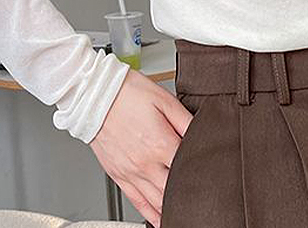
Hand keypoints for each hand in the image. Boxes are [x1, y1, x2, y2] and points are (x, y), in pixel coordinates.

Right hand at [88, 69, 193, 226]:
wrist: (94, 96)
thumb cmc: (128, 94)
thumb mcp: (165, 100)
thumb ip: (185, 120)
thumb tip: (201, 133)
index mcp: (160, 144)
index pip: (189, 167)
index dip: (202, 171)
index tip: (212, 174)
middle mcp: (146, 164)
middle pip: (174, 190)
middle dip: (189, 195)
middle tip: (203, 199)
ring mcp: (131, 173)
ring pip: (157, 202)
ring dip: (172, 209)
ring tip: (187, 214)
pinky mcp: (118, 175)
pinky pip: (137, 202)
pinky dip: (150, 214)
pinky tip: (160, 218)